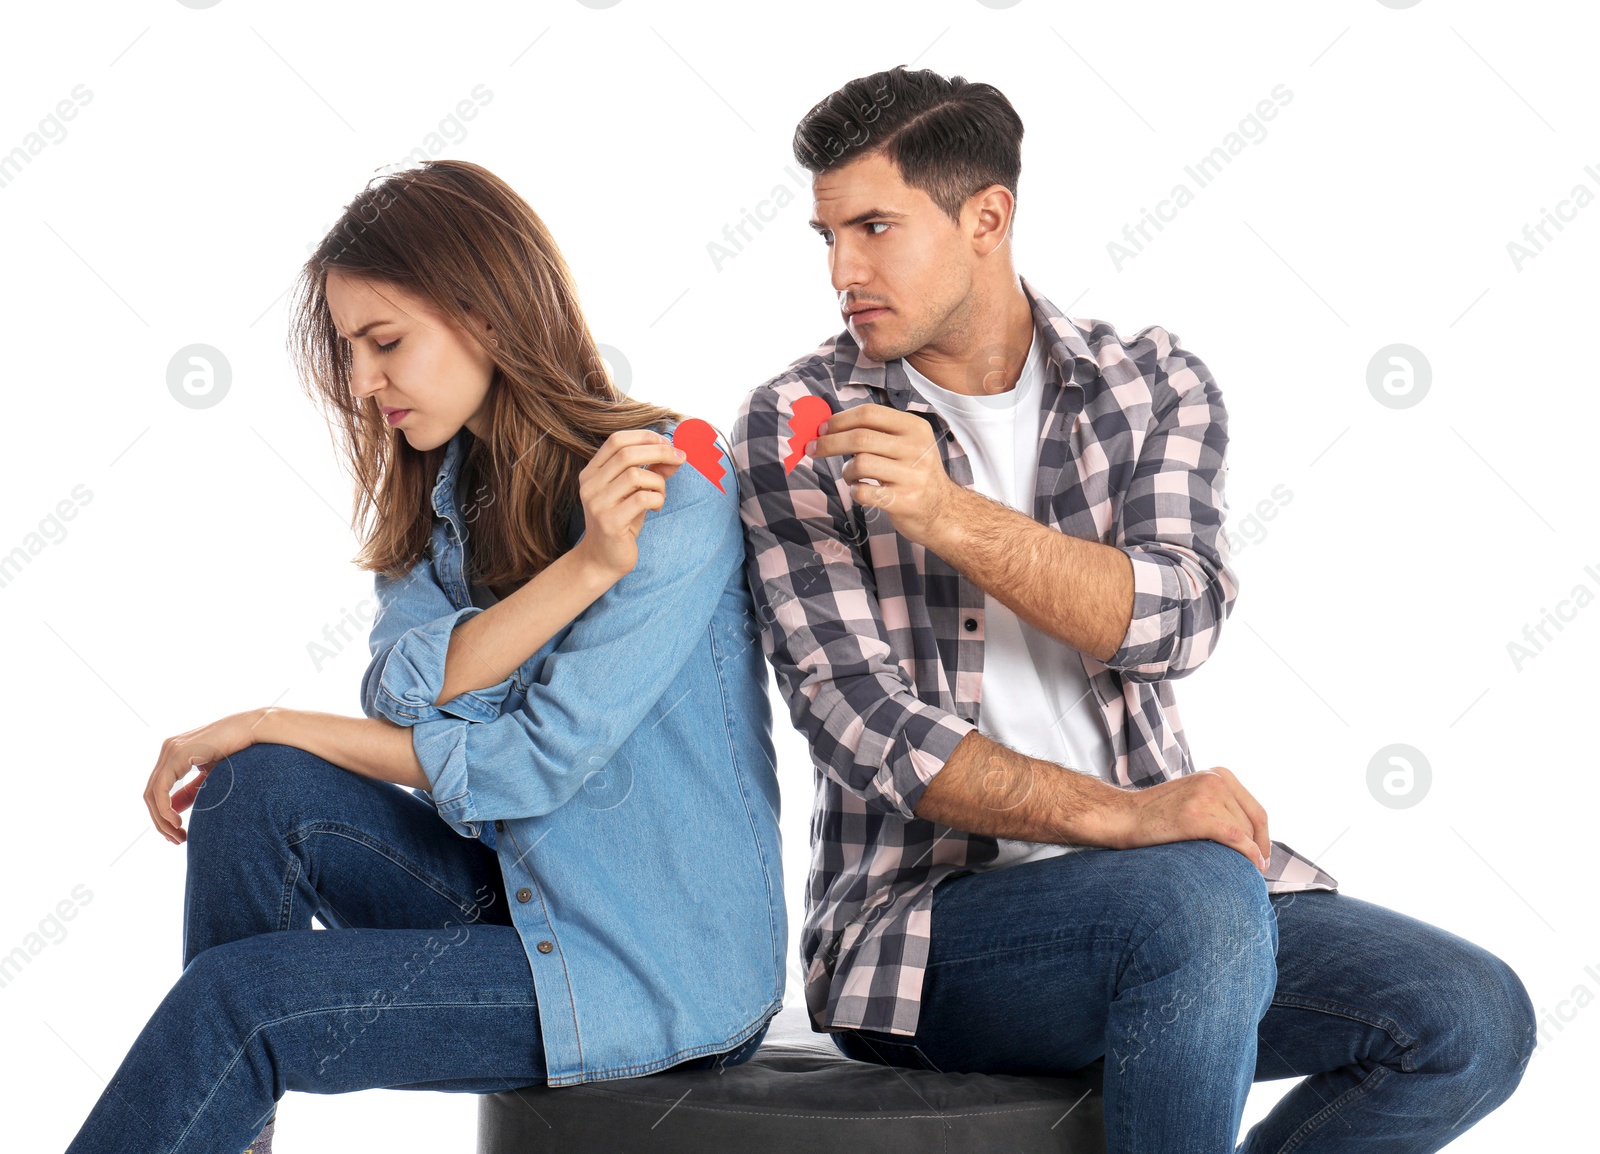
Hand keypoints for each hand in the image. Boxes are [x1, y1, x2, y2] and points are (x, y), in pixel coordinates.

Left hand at [143, 708, 269, 844]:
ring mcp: (170, 751)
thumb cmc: (239, 751)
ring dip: (162, 820)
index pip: (157, 791)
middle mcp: (168, 751)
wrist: (254, 730)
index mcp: (174, 755)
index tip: (177, 835)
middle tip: (176, 840)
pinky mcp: (176, 754)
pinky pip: (161, 788)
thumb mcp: (210, 777)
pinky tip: (177, 822)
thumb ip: (190, 792)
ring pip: (152, 794)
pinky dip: (164, 809)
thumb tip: (173, 812)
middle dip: (160, 822)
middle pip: (151, 794)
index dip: (162, 816)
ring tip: (178, 836)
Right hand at [571, 429, 685, 579]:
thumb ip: (652, 471)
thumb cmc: (622, 522)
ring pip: (636, 475)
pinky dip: (657, 498)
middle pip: (627, 454)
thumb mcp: (635, 492)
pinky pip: (642, 498)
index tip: (667, 442)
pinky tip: (657, 506)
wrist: (602, 560)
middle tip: (680, 458)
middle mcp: (590, 485)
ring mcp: (597, 503)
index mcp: (592, 472)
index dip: (645, 436)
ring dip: (658, 482)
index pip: (616, 440)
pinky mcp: (609, 522)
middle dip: (660, 452)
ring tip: (660, 495)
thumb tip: (676, 454)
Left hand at [808, 403, 959, 546]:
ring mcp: (911, 476)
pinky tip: (861, 491)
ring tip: (852, 477)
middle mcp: (916, 448)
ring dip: (846, 472)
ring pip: (859, 464)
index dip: (839, 419)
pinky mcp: (903, 501)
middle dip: (829, 443)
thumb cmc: (915, 475)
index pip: (869, 413)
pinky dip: (854, 491)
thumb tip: (829, 425)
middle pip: (860, 437)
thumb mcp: (908, 445)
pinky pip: (863, 492)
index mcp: (915, 428)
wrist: (944, 512)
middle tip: (813, 449)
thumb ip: (877, 432)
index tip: (821, 429)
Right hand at [1100, 765, 1272, 874]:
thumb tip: (1254, 837)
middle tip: (1254, 870)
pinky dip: (1249, 855)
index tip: (1262, 857)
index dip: (1264, 838)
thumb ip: (1221, 806)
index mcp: (1217, 774)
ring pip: (1245, 833)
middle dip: (1256, 849)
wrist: (1123, 817)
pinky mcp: (1198, 816)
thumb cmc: (1156, 815)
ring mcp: (1207, 796)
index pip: (1256, 810)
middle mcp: (1215, 780)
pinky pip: (1237, 839)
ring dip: (1247, 855)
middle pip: (1252, 823)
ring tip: (1241, 872)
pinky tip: (1252, 866)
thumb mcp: (1193, 797)